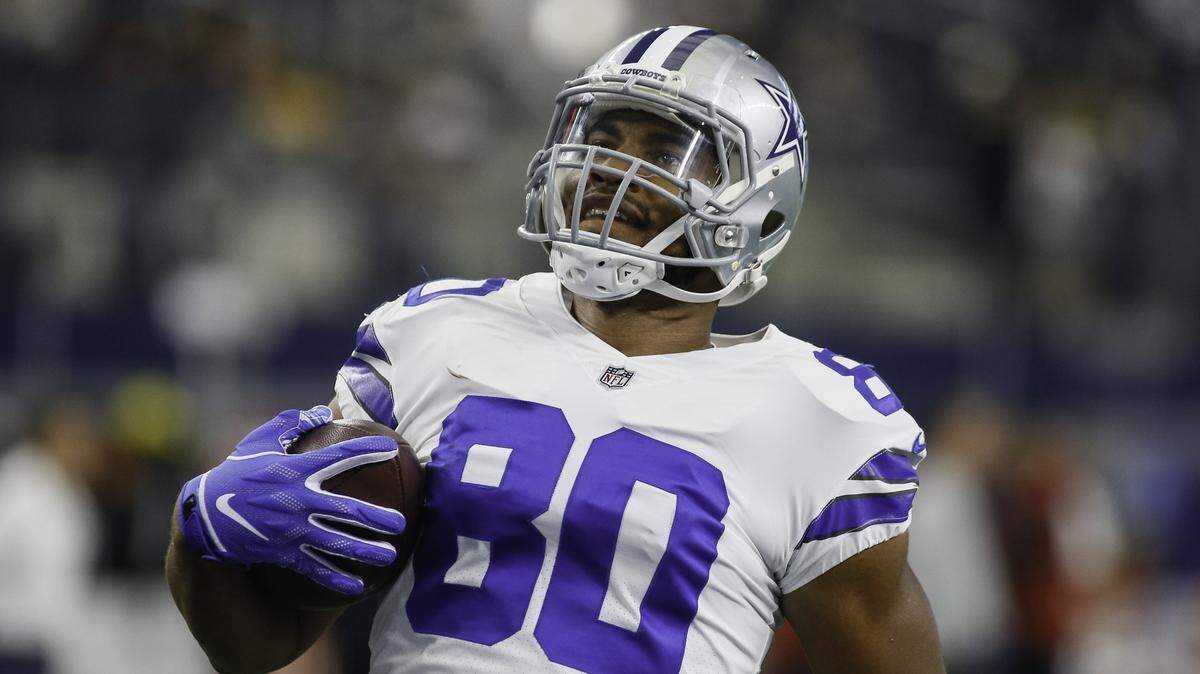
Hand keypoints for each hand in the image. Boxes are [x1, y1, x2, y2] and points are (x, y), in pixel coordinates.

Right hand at [176, 406, 407, 594]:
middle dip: (377, 517)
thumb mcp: (258, 441)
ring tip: (390, 556)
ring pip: (335, 543)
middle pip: (346, 510)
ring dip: (365, 551)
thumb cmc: (235, 474)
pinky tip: (359, 587)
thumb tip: (322, 410)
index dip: (366, 450)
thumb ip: (291, 423)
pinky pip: (314, 568)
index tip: (391, 449)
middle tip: (401, 523)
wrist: (203, 515)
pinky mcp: (283, 553)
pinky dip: (336, 579)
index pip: (339, 457)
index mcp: (296, 470)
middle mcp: (298, 501)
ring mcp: (292, 530)